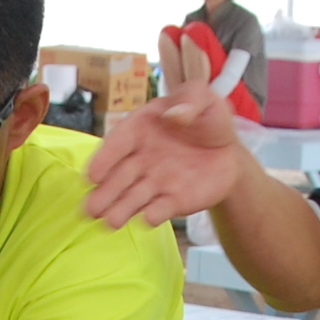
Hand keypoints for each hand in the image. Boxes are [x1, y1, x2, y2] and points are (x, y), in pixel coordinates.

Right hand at [82, 85, 254, 227]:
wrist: (229, 151)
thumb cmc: (208, 119)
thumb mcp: (203, 97)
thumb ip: (191, 99)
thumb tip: (175, 115)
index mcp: (139, 129)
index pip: (117, 143)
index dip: (104, 159)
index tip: (92, 176)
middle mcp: (140, 159)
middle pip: (118, 177)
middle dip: (104, 193)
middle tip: (90, 209)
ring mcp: (154, 183)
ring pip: (133, 197)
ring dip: (121, 210)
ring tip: (109, 222)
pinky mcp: (171, 202)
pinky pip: (159, 210)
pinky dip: (153, 215)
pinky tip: (147, 219)